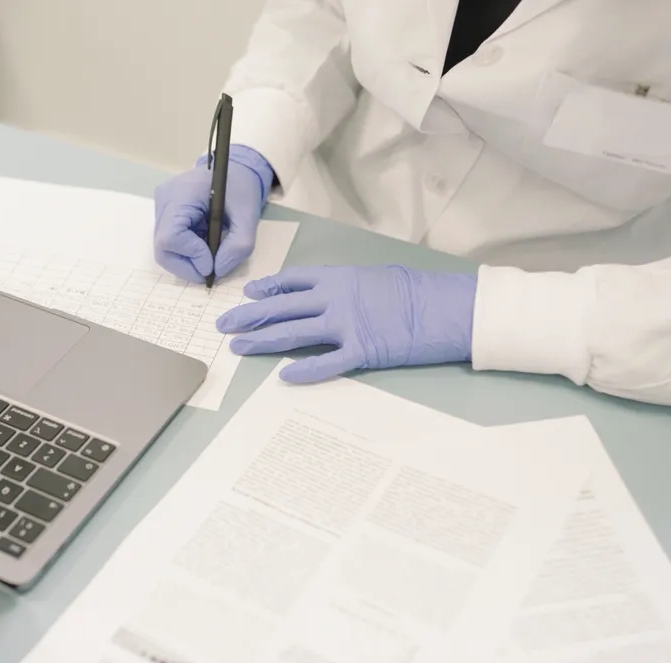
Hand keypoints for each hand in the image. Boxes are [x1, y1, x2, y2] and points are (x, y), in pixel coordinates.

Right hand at [153, 145, 274, 282]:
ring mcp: (161, 209)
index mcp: (180, 194)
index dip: (192, 256)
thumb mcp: (249, 215)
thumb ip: (238, 245)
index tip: (214, 263)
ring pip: (164, 250)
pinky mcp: (165, 217)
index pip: (171, 236)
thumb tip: (218, 270)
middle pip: (162, 248)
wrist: (235, 170)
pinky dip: (188, 253)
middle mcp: (164, 201)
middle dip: (187, 266)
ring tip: (211, 255)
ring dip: (188, 261)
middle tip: (211, 271)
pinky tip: (205, 245)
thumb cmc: (240, 187)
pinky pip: (170, 244)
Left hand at [216, 265, 477, 382]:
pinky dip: (304, 372)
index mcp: (339, 278)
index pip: (292, 282)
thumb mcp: (376, 278)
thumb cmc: (417, 291)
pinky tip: (284, 377)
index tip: (248, 295)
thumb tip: (329, 297)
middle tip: (225, 325)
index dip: (266, 289)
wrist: (445, 308)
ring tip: (238, 347)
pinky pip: (325, 364)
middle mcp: (335, 299)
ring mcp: (346, 326)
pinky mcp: (361, 352)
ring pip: (292, 335)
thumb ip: (347, 287)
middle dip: (249, 317)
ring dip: (262, 341)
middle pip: (282, 309)